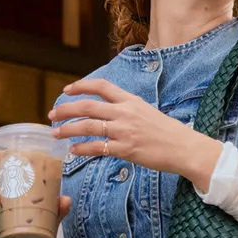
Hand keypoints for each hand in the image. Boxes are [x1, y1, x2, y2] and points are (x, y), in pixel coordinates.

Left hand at [48, 79, 222, 191]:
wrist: (184, 148)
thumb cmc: (168, 132)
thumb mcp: (147, 112)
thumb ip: (126, 110)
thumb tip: (107, 113)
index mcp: (130, 101)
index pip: (101, 86)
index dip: (81, 86)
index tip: (67, 90)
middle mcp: (125, 113)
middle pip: (88, 106)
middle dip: (66, 109)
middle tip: (52, 115)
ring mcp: (125, 131)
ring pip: (88, 126)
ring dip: (68, 129)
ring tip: (56, 133)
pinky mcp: (126, 149)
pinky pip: (97, 148)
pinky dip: (82, 148)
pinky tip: (73, 151)